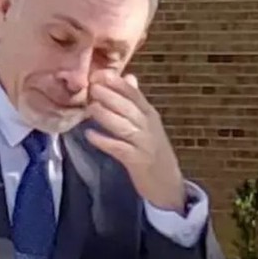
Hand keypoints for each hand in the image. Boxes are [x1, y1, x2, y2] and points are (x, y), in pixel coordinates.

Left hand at [85, 70, 185, 212]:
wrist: (168, 184)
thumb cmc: (153, 151)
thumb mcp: (148, 124)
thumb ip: (137, 101)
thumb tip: (129, 77)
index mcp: (150, 114)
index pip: (133, 93)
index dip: (116, 82)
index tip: (99, 73)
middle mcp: (148, 126)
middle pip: (128, 106)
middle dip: (109, 95)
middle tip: (90, 86)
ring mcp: (144, 143)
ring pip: (124, 125)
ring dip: (106, 115)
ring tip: (90, 107)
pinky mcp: (137, 161)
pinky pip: (119, 148)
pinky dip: (105, 141)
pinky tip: (90, 135)